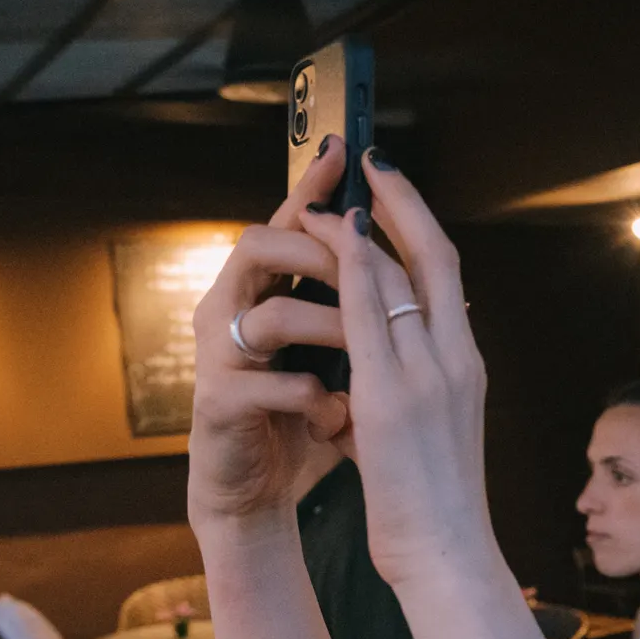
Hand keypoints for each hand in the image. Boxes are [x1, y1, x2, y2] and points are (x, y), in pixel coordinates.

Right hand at [186, 137, 356, 529]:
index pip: (290, 224)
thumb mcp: (340, 356)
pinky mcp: (220, 405)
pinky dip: (310, 398)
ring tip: (363, 364)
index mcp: (267, 293)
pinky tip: (337, 418)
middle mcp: (236, 312)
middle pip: (263, 246)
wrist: (260, 489)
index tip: (345, 149)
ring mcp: (222, 356)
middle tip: (365, 265)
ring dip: (328, 331)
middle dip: (321, 252)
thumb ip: (362, 313)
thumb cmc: (300, 416)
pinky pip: (264, 385)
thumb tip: (419, 272)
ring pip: (270, 315)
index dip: (314, 186)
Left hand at [294, 151, 494, 587]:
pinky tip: (330, 236)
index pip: (450, 282)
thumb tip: (381, 373)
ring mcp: (428, 376)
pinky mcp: (392, 397)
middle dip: (407, 205)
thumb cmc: (436, 509)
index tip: (398, 198)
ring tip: (338, 192)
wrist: (447, 556)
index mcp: (467, 370)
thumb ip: (415, 394)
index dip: (426, 232)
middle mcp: (457, 361)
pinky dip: (354, 264)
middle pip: (439, 259)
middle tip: (377, 163)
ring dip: (369, 224)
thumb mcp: (432, 436)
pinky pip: (371, 311)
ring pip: (403, 275)